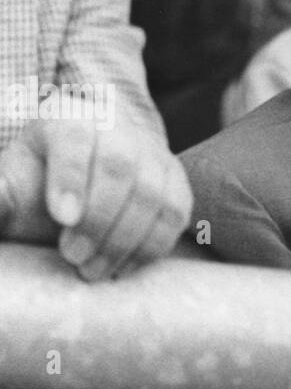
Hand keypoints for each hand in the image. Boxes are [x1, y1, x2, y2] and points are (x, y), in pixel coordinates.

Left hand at [0, 118, 192, 281]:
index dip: (71, 177)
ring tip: (93, 271)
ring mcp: (152, 153)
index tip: (62, 219)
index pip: (75, 138)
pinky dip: (151, 247)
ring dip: (125, 240)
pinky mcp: (176, 182)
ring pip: (153, 193)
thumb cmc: (36, 191)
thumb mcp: (9, 188)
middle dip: (99, 219)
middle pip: (120, 165)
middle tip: (72, 257)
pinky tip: (122, 267)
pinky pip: (176, 214)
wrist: (79, 192)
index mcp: (67, 118)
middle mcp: (116, 127)